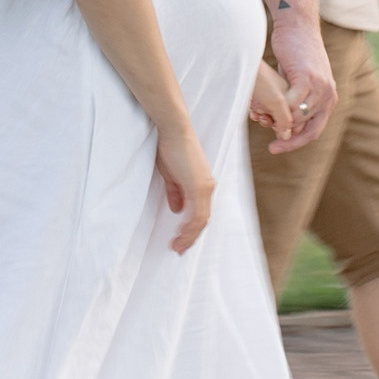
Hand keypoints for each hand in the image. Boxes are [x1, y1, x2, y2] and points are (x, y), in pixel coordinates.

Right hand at [154, 122, 215, 254]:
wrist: (173, 129)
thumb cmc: (171, 147)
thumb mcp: (171, 175)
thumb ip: (175, 193)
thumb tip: (176, 209)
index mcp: (202, 184)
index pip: (200, 212)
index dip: (191, 228)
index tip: (180, 240)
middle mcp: (207, 187)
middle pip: (202, 220)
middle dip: (190, 237)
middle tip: (179, 249)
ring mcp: (204, 187)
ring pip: (201, 220)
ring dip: (189, 236)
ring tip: (177, 246)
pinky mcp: (198, 186)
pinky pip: (196, 214)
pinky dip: (189, 228)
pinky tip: (179, 235)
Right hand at [250, 41, 334, 155]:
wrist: (298, 26)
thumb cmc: (295, 51)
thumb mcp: (299, 81)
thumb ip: (298, 100)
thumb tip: (288, 123)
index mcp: (329, 98)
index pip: (314, 132)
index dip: (294, 144)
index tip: (275, 148)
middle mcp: (329, 95)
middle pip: (306, 129)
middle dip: (284, 135)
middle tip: (264, 130)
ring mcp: (320, 87)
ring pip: (298, 117)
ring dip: (279, 120)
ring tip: (261, 115)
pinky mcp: (307, 78)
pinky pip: (292, 104)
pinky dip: (280, 108)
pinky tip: (267, 105)